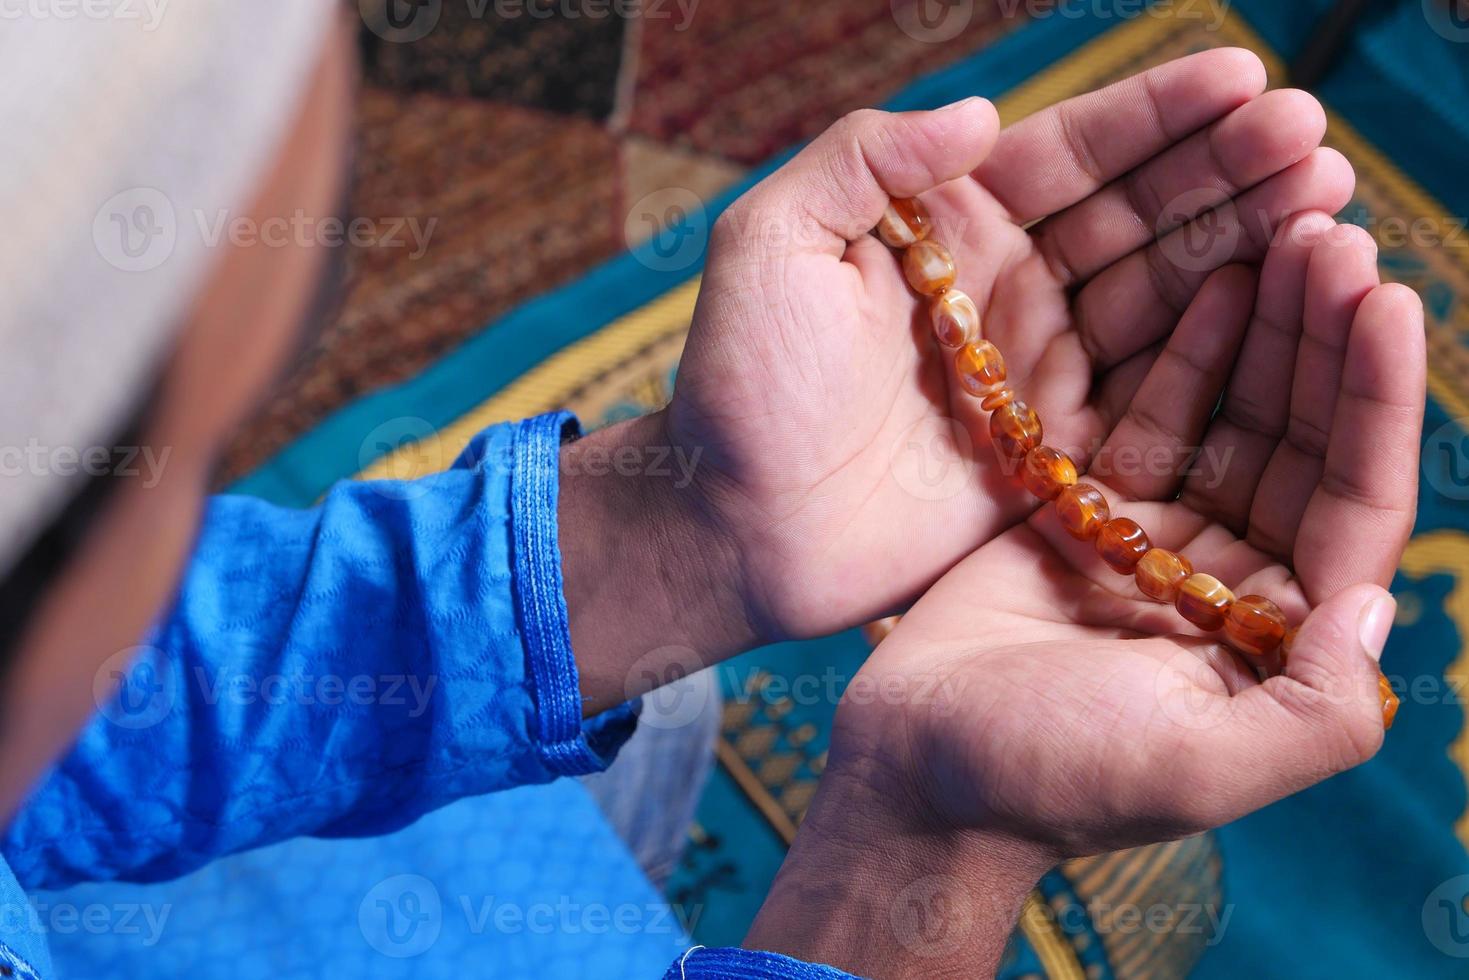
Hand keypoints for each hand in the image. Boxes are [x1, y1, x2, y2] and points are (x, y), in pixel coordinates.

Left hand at [663, 47, 1351, 648]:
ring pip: (1160, 294)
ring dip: (1242, 248)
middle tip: (1311, 139)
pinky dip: (1216, 355)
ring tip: (1326, 205)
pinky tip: (1278, 312)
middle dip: (1225, 172)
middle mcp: (1003, 288)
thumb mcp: (769, 243)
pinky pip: (1150, 393)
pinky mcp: (1054, 450)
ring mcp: (1035, 370)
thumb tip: (983, 112)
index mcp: (943, 227)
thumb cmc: (738, 385)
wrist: (731, 526)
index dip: (1155, 117)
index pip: (1069, 153)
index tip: (1243, 79)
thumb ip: (864, 161)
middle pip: (1135, 215)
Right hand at [745, 218, 1424, 976]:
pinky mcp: (1090, 510)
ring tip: (1289, 228)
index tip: (1387, 298)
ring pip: (1235, 413)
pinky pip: (1153, 414)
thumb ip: (1319, 710)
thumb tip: (1380, 602)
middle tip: (1331, 232)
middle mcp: (1237, 581)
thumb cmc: (1051, 777)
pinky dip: (1186, 348)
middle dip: (1325, 338)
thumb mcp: (1199, 768)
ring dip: (1268, 324)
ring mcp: (1163, 539)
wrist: (918, 770)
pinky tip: (1214, 276)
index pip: (1355, 500)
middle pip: (1303, 439)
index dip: (1378, 399)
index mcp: (1281, 638)